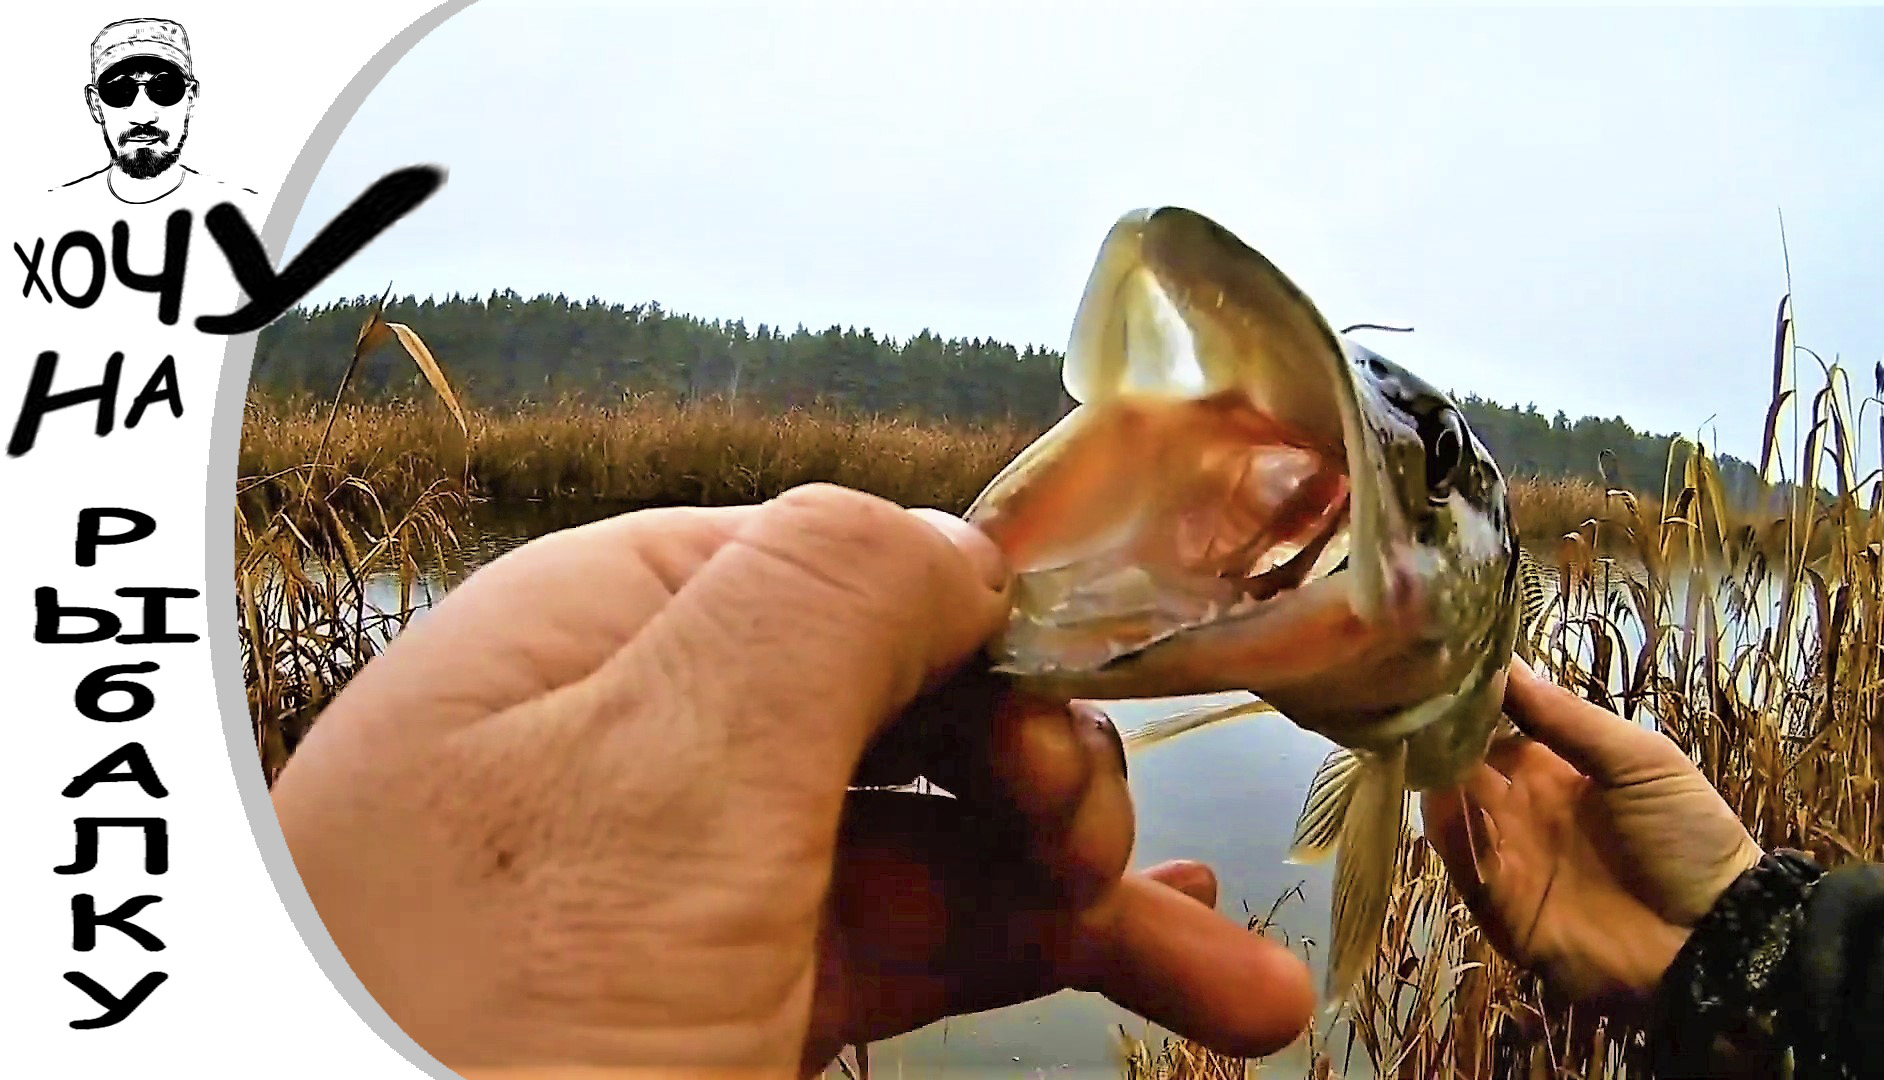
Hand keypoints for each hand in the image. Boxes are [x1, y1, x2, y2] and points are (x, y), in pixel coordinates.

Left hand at [270, 484, 1313, 1076]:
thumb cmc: (483, 1018)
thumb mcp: (664, 768)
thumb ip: (823, 600)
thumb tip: (958, 542)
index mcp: (610, 633)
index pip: (841, 565)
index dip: (988, 615)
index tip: (1107, 680)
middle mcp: (651, 745)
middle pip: (911, 704)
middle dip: (1050, 765)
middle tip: (1111, 848)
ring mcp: (699, 889)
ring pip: (939, 843)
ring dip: (1098, 892)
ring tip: (1230, 974)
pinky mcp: (736, 1009)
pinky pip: (919, 946)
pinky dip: (1042, 955)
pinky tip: (1169, 973)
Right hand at [1421, 657, 1762, 1008]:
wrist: (1714, 936)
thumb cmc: (1687, 836)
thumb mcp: (1640, 760)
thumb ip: (1569, 718)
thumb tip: (1504, 661)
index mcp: (1551, 769)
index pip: (1493, 725)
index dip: (1467, 696)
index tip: (1434, 659)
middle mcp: (1519, 807)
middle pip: (1460, 764)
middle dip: (1436, 734)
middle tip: (1405, 697)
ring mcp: (1507, 856)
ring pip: (1451, 810)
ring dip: (1436, 779)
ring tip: (1417, 743)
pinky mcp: (1500, 907)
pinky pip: (1464, 867)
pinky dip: (1451, 835)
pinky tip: (1446, 802)